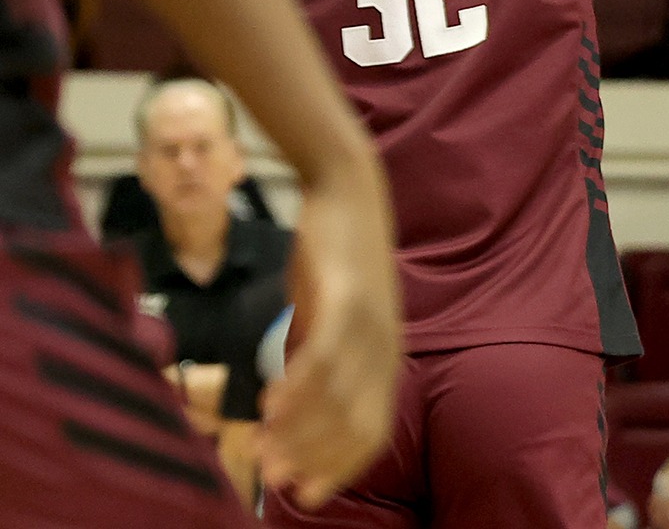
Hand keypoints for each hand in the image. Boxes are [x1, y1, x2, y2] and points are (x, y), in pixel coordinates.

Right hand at [258, 177, 401, 509]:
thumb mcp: (325, 321)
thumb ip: (311, 363)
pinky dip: (300, 385)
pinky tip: (271, 405)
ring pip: (338, 396)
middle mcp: (385, 348)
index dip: (339, 467)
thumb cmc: (332, 261)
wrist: (349, 193)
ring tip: (265, 451)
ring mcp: (371, 323)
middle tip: (272, 478)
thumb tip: (284, 412)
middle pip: (354, 423)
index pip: (371, 432)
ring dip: (300, 430)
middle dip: (312, 458)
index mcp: (384, 359)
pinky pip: (326, 354)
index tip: (305, 494)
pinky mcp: (349, 298)